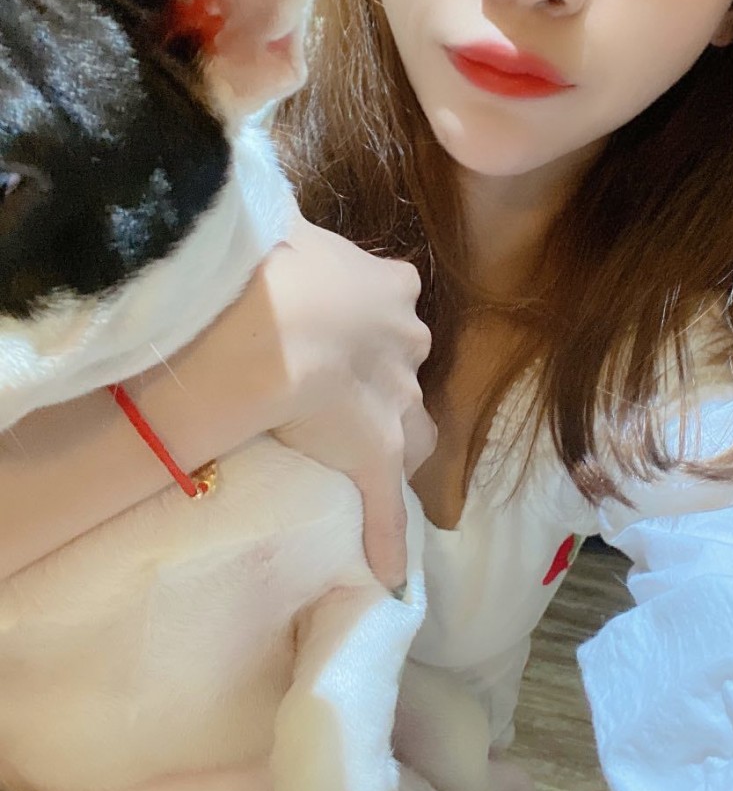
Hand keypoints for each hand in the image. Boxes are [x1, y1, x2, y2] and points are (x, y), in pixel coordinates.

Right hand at [226, 209, 434, 590]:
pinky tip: (390, 575)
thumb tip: (262, 215)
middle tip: (344, 394)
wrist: (278, 318)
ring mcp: (396, 400)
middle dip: (386, 383)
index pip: (394, 307)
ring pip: (411, 430)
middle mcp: (406, 341)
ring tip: (362, 462)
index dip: (373, 324)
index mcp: (389, 286)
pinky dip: (389, 539)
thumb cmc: (275, 261)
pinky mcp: (377, 454)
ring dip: (393, 444)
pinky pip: (387, 506)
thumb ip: (290, 234)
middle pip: (408, 372)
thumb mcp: (288, 228)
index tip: (347, 333)